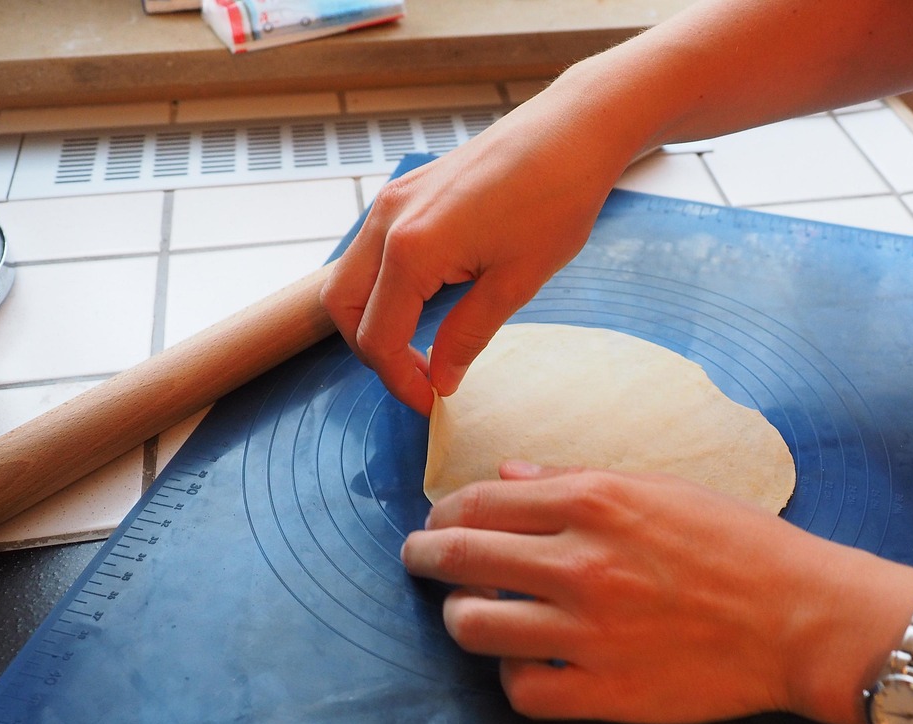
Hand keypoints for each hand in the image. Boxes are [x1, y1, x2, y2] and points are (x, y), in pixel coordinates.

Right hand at [320, 96, 633, 413]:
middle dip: (372, 354)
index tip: (431, 403)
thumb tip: (440, 379)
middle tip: (419, 379)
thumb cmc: (555, 200)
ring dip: (372, 320)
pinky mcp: (404, 192)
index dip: (399, 381)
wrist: (570, 132)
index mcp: (412, 249)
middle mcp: (387, 222)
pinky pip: (370, 252)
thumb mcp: (516, 284)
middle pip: (341, 309)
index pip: (377, 337)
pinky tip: (424, 304)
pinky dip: (381, 288)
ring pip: (348, 279)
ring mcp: (391, 202)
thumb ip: (467, 336)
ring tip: (420, 348)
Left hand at [402, 463, 912, 723]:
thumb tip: (508, 476)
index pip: (478, 503)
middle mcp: (579, 563)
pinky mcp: (604, 692)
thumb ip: (577, 478)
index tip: (438, 522)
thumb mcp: (662, 488)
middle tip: (418, 560)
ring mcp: (587, 633)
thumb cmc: (740, 544)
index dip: (444, 513)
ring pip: (473, 627)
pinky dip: (512, 677)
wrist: (801, 617)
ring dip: (460, 616)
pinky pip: (520, 691)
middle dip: (424, 556)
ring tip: (470, 613)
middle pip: (458, 558)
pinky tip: (525, 664)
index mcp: (593, 502)